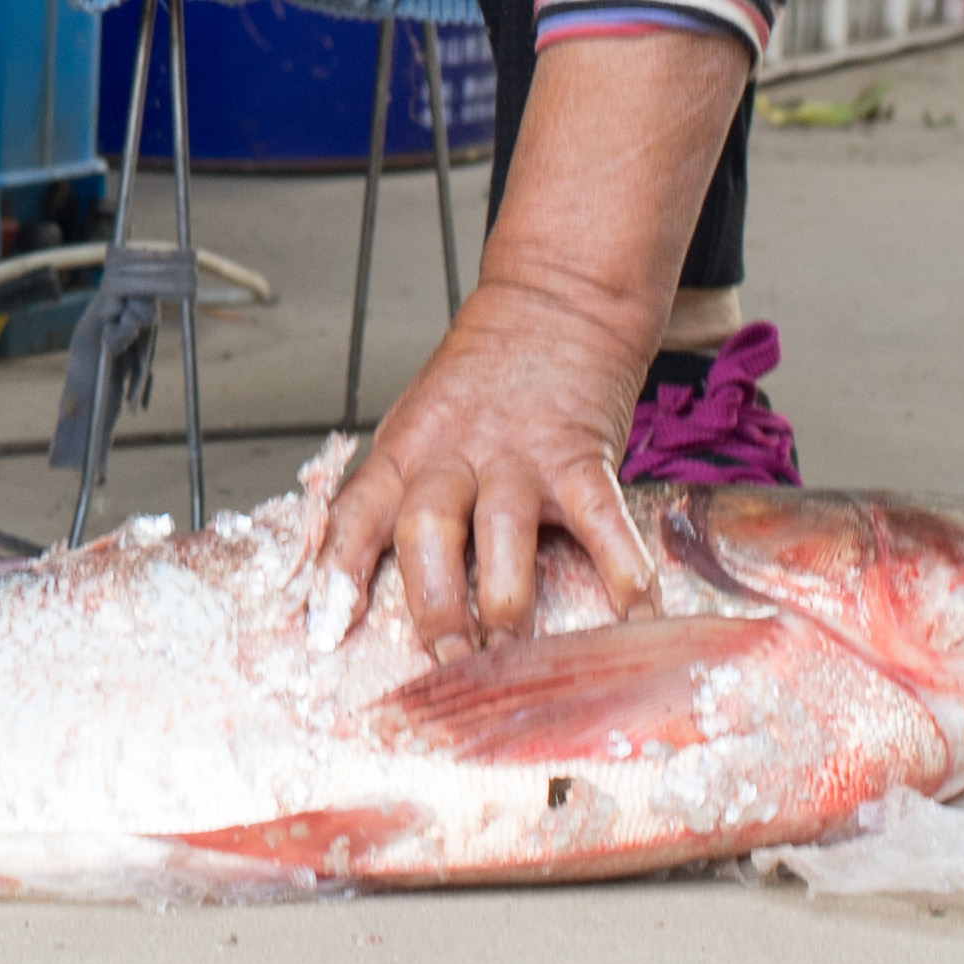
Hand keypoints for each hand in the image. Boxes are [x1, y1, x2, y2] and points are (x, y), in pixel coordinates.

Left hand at [318, 281, 659, 644]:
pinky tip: (635, 619)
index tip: (327, 629)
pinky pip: (601, 523)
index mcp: (403, 451)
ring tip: (509, 653)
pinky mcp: (580, 458)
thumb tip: (376, 584)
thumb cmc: (480, 383)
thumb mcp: (420, 426)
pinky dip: (622, 574)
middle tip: (445, 659)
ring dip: (505, 599)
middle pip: (425, 528)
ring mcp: (518, 456)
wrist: (553, 304)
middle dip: (432, 603)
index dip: (337, 572)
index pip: (355, 513)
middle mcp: (453, 455)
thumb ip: (403, 492)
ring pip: (502, 531)